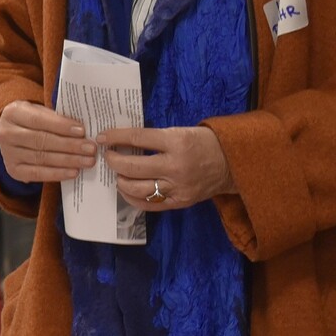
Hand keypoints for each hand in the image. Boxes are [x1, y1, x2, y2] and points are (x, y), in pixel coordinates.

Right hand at [0, 101, 94, 182]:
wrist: (14, 134)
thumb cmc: (33, 120)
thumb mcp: (40, 111)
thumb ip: (56, 118)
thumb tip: (83, 131)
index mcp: (13, 113)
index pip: (39, 120)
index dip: (61, 126)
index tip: (82, 131)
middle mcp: (6, 133)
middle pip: (42, 140)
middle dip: (69, 145)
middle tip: (90, 148)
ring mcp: (8, 154)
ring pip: (42, 158)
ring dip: (68, 160)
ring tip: (87, 161)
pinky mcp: (13, 170)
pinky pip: (38, 174)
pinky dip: (57, 174)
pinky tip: (73, 172)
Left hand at [100, 125, 236, 211]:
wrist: (232, 163)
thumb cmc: (204, 142)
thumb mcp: (181, 131)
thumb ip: (155, 137)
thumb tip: (124, 139)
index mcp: (176, 142)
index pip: (137, 138)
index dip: (115, 137)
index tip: (103, 138)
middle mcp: (175, 166)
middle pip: (133, 166)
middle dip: (114, 161)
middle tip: (108, 157)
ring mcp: (177, 187)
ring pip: (137, 188)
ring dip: (121, 180)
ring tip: (118, 174)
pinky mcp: (180, 202)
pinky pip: (149, 204)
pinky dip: (132, 198)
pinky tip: (127, 190)